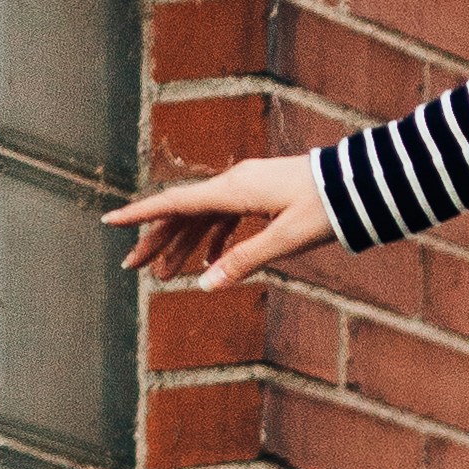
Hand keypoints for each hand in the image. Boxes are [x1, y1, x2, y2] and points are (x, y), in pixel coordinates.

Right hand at [108, 150, 338, 293]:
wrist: (357, 184)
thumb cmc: (324, 208)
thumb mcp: (285, 240)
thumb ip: (243, 260)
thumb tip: (205, 283)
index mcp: (232, 190)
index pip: (175, 204)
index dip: (140, 215)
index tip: (110, 222)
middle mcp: (233, 184)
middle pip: (183, 213)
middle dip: (157, 241)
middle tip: (133, 268)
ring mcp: (247, 188)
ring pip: (203, 217)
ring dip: (183, 245)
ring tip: (166, 276)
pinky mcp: (261, 195)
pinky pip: (226, 218)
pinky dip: (213, 240)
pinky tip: (207, 263)